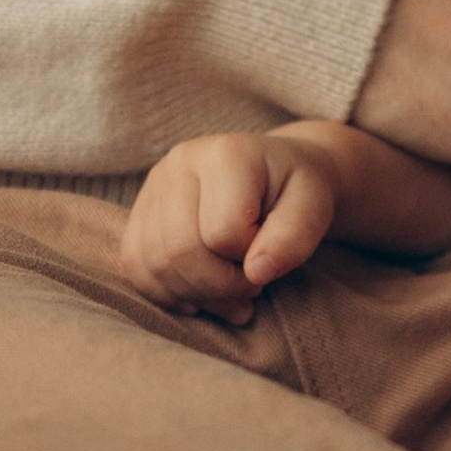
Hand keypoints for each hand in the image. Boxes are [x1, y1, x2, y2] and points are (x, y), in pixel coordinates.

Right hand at [121, 132, 337, 326]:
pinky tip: (202, 294)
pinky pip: (135, 269)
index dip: (251, 258)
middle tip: (252, 287)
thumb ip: (295, 236)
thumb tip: (256, 272)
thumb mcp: (316, 206)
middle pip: (179, 251)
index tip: (273, 253)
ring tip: (232, 294)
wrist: (276, 174)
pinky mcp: (138, 214)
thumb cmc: (295, 191)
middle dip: (219, 286)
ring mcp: (152, 188)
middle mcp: (178, 164)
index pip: (222, 232)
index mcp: (226, 154)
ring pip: (152, 265)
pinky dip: (168, 293)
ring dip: (194, 295)